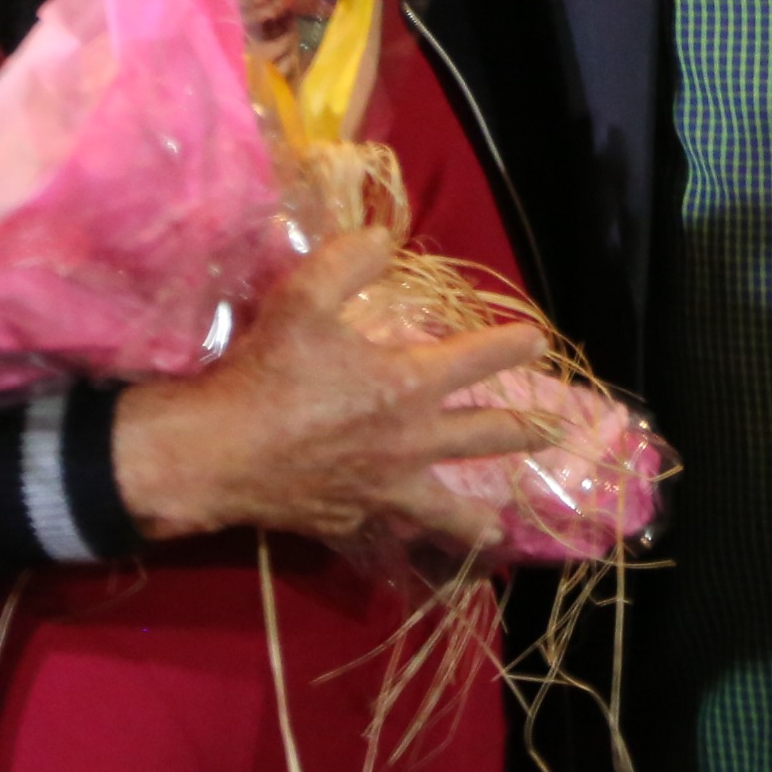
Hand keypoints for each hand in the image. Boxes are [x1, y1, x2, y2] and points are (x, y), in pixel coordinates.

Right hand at [110, 228, 545, 551]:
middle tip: (555, 430)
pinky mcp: (351, 521)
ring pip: (448, 510)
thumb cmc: (265, 374)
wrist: (216, 454)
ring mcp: (384, 490)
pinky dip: (403, 532)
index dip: (512, 345)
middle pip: (484, 436)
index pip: (477, 359)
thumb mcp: (302, 298)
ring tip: (496, 526)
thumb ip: (348, 261)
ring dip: (476, 517)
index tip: (538, 340)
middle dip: (525, 430)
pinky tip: (406, 534)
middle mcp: (410, 442)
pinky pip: (390, 528)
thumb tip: (384, 237)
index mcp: (407, 384)